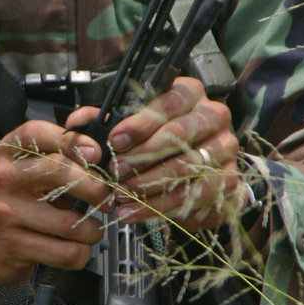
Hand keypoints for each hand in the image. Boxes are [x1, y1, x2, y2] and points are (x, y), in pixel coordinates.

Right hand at [0, 119, 111, 304]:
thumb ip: (58, 158)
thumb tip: (101, 152)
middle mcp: (4, 179)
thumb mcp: (25, 172)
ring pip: (69, 222)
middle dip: (95, 188)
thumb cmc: (10, 205)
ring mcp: (6, 213)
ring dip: (92, 231)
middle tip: (106, 199)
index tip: (97, 153)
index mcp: (9, 154)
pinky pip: (64, 252)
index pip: (39, 133)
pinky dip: (81, 254)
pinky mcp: (14, 245)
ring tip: (90, 231)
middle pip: (59, 171)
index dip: (74, 140)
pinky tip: (77, 249)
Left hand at [67, 76, 245, 234]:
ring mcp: (224, 148)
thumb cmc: (161, 143)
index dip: (141, 122)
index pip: (170, 101)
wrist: (198, 175)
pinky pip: (194, 194)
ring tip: (122, 195)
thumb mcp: (130, 126)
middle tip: (116, 172)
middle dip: (143, 156)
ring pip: (188, 165)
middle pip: (180, 134)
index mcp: (190, 94)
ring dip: (149, 183)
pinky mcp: (228, 179)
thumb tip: (75, 124)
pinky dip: (161, 206)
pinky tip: (136, 211)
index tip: (115, 141)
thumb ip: (101, 121)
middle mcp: (213, 116)